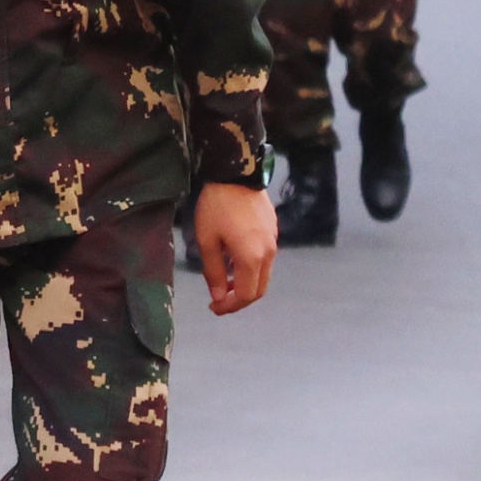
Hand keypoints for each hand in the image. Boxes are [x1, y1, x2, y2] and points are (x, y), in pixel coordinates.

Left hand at [194, 182, 277, 314]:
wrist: (236, 173)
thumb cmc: (216, 206)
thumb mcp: (207, 239)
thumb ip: (214, 271)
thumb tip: (218, 297)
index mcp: (252, 258)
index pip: (246, 295)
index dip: (230, 306)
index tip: (214, 308)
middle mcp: (268, 254)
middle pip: (259, 289)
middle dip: (239, 299)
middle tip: (219, 300)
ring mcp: (273, 242)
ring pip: (263, 275)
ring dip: (245, 283)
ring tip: (224, 281)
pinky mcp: (273, 231)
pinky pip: (265, 259)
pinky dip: (251, 269)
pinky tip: (233, 261)